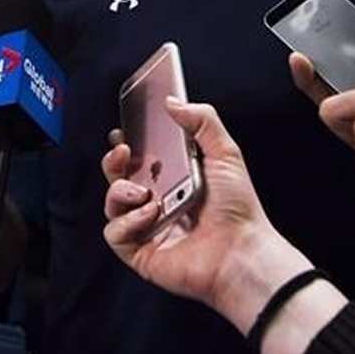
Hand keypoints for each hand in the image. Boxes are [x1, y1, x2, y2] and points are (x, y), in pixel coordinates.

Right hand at [102, 100, 308, 325]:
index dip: (125, 147)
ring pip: (112, 204)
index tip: (122, 134)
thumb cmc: (238, 208)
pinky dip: (127, 221)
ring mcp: (146, 228)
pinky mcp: (140, 252)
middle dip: (112, 163)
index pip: (138, 160)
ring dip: (120, 191)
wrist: (242, 252)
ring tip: (144, 192)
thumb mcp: (226, 153)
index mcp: (173, 181)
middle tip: (122, 152)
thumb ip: (202, 120)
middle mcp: (156, 203)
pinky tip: (150, 216)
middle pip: (118, 179)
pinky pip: (115, 233)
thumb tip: (172, 101)